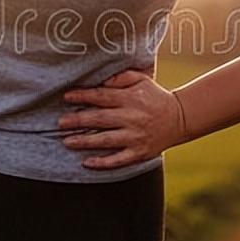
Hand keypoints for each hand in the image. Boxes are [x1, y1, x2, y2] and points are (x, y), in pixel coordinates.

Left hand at [58, 68, 187, 169]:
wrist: (180, 118)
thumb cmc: (155, 96)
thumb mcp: (141, 79)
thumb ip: (121, 78)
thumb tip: (101, 80)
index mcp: (131, 98)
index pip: (102, 96)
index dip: (83, 96)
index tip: (66, 97)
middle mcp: (132, 117)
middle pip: (100, 119)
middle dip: (78, 120)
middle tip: (60, 123)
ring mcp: (135, 136)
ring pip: (106, 140)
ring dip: (85, 141)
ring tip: (67, 142)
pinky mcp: (139, 152)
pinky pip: (118, 159)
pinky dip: (103, 162)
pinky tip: (87, 163)